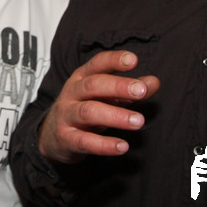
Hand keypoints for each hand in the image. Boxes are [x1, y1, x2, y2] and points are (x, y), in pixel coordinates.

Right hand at [38, 50, 158, 164]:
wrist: (52, 136)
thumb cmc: (86, 109)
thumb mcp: (106, 96)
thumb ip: (129, 90)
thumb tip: (153, 83)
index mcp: (82, 78)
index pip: (97, 64)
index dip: (114, 60)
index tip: (133, 60)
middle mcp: (72, 93)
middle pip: (93, 85)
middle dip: (118, 86)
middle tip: (141, 91)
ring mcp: (67, 116)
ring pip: (88, 112)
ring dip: (115, 116)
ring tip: (138, 121)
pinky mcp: (67, 139)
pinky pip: (85, 141)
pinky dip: (104, 144)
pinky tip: (122, 146)